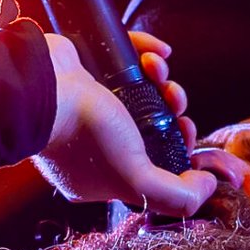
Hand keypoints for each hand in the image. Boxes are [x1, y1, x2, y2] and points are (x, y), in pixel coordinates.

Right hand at [37, 29, 239, 218]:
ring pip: (142, 92)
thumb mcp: (135, 179)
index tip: (188, 136)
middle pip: (151, 127)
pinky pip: (128, 59)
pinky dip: (148, 54)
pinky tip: (158, 53)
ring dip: (163, 81)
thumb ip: (175, 197)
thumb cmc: (83, 133)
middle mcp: (93, 143)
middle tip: (176, 105)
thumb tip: (206, 188)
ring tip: (160, 73)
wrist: (43, 84)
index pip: (152, 167)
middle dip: (172, 113)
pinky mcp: (87, 71)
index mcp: (100, 176)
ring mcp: (89, 105)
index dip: (178, 151)